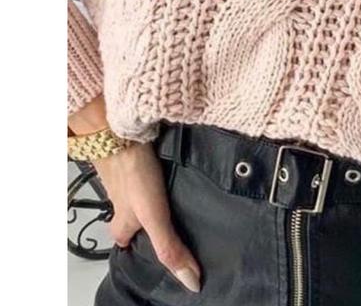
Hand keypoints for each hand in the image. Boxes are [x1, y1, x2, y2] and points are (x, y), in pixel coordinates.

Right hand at [69, 97, 200, 293]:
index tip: (154, 248)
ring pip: (136, 191)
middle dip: (146, 216)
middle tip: (169, 214)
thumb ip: (169, 248)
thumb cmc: (134, 174)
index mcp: (121, 221)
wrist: (122, 129)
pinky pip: (142, 166)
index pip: (125, 242)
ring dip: (151, 190)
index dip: (136, 245)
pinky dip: (153, 167)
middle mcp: (120, 201)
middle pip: (130, 216)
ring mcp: (125, 175)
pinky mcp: (134, 154)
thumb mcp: (154, 217)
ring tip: (176, 188)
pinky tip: (169, 162)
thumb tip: (190, 281)